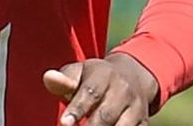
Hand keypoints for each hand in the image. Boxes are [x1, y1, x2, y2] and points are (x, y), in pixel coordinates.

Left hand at [43, 53, 158, 124]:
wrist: (132, 76)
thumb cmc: (94, 78)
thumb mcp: (79, 72)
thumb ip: (64, 79)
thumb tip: (49, 77)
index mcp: (105, 74)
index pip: (90, 93)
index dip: (77, 109)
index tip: (64, 123)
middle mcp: (124, 91)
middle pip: (105, 116)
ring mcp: (136, 108)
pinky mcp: (143, 122)